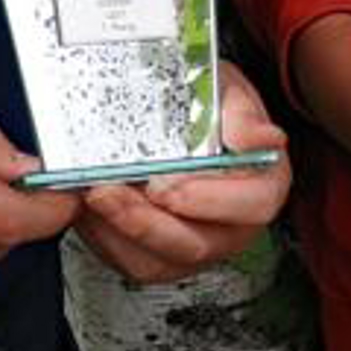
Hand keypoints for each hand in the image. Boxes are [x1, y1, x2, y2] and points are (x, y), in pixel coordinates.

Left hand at [73, 60, 290, 281]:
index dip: (208, 200)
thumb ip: (241, 113)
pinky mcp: (159, 254)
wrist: (183, 108)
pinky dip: (105, 238)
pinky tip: (88, 208)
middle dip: (146, 222)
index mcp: (261, 184)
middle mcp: (232, 225)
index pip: (251, 206)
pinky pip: (131, 261)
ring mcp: (195, 243)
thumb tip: (262, 138)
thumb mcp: (228, 89)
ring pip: (158, 261)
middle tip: (110, 191)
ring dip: (119, 231)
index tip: (167, 185)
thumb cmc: (209, 100)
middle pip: (195, 244)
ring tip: (91, 195)